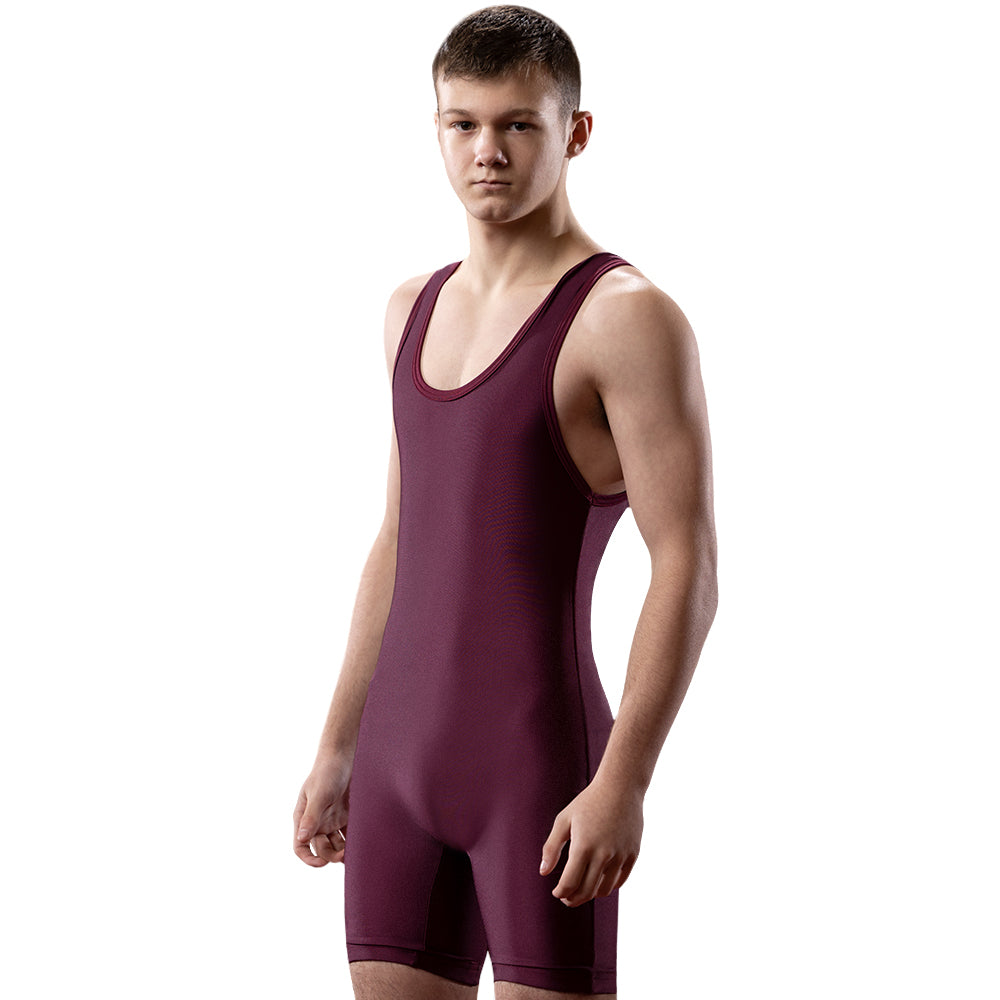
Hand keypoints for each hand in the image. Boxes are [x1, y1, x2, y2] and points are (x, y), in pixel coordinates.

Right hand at [293, 753, 352, 866]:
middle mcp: (316, 822)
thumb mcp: (319, 794)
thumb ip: (311, 816)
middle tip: (345, 855)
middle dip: (331, 855)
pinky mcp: (346, 816)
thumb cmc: (327, 772)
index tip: (321, 864)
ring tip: (355, 852)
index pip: (300, 846)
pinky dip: (354, 840)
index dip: (308, 859)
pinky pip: (349, 834)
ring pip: (336, 844)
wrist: (344, 756)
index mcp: (303, 818)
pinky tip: (362, 843)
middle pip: (321, 849)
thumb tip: (302, 839)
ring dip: (344, 850)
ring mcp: (331, 820)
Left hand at [539, 775, 642, 906]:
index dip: (560, 892)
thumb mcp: (564, 820)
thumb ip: (551, 847)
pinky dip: (608, 886)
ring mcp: (620, 856)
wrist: (620, 788)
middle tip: (566, 897)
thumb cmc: (588, 802)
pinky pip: (619, 881)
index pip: (569, 884)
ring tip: (582, 889)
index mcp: (583, 846)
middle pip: (586, 891)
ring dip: (590, 894)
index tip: (556, 892)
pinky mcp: (633, 854)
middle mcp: (603, 855)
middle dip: (573, 899)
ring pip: (604, 890)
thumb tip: (543, 872)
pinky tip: (598, 881)